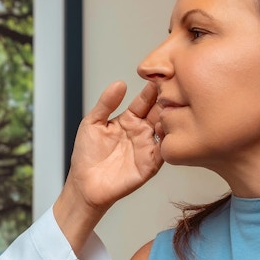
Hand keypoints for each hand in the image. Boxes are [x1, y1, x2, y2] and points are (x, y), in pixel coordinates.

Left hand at [54, 80, 162, 251]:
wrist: (84, 185)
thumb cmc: (86, 156)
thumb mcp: (92, 123)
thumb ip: (105, 103)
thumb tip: (119, 83)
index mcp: (129, 119)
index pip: (146, 99)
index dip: (153, 88)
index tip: (160, 74)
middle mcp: (141, 131)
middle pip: (160, 111)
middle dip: (168, 99)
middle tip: (174, 86)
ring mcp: (148, 147)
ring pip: (166, 128)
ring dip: (171, 117)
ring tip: (173, 104)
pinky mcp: (151, 164)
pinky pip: (165, 150)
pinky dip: (168, 140)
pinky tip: (167, 129)